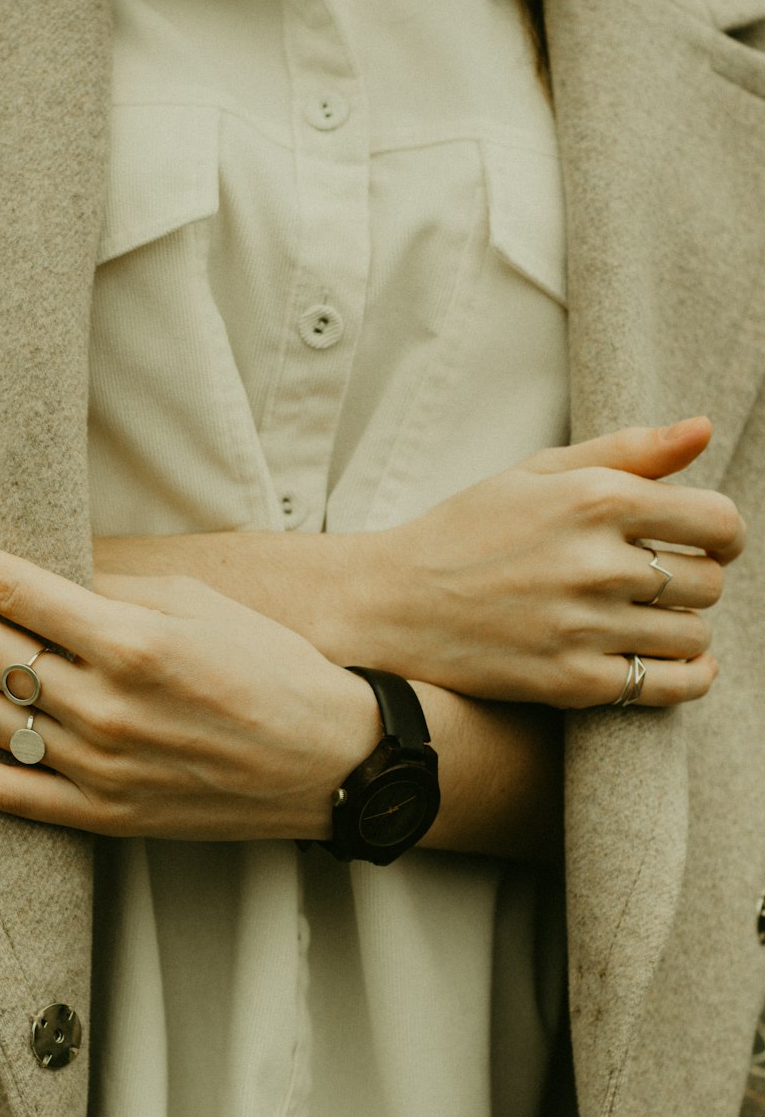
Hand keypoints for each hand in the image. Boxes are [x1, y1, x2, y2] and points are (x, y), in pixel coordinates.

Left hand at [0, 529, 379, 839]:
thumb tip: (45, 572)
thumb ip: (117, 590)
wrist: (328, 761)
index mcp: (135, 642)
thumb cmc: (274, 669)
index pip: (22, 594)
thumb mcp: (202, 605)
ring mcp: (102, 768)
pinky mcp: (106, 815)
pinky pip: (14, 795)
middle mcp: (108, 707)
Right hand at [363, 418, 742, 706]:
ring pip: (693, 636)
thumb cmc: (466, 532)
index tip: (707, 544)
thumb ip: (627, 450)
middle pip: (708, 582)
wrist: (393, 605)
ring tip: (647, 621)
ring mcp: (586, 627)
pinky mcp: (572, 682)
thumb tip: (704, 430)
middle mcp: (597, 563)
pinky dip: (684, 678)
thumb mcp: (537, 473)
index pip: (717, 522)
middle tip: (659, 583)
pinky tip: (669, 665)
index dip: (723, 535)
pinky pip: (668, 687)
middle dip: (695, 581)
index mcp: (595, 499)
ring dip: (683, 630)